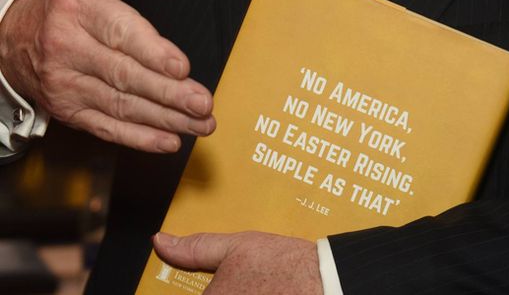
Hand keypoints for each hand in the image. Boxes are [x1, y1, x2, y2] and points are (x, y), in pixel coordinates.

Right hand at [0, 0, 214, 151]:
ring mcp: (68, 84)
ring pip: (121, 105)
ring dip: (165, 119)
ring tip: (201, 124)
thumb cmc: (65, 4)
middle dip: (169, 94)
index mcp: (79, 11)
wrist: (13, 41)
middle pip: (125, 76)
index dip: (152, 52)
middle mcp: (69, 50)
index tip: (182, 66)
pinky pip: (106, 127)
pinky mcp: (70, 111)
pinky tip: (169, 142)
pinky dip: (139, 138)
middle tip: (204, 104)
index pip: (120, 33)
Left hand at [153, 231, 322, 294]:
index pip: (184, 294)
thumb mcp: (236, 247)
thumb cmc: (283, 265)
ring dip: (234, 291)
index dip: (195, 288)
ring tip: (256, 284)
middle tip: (240, 280)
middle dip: (217, 290)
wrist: (326, 281)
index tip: (212, 282)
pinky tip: (265, 290)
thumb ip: (195, 248)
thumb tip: (161, 242)